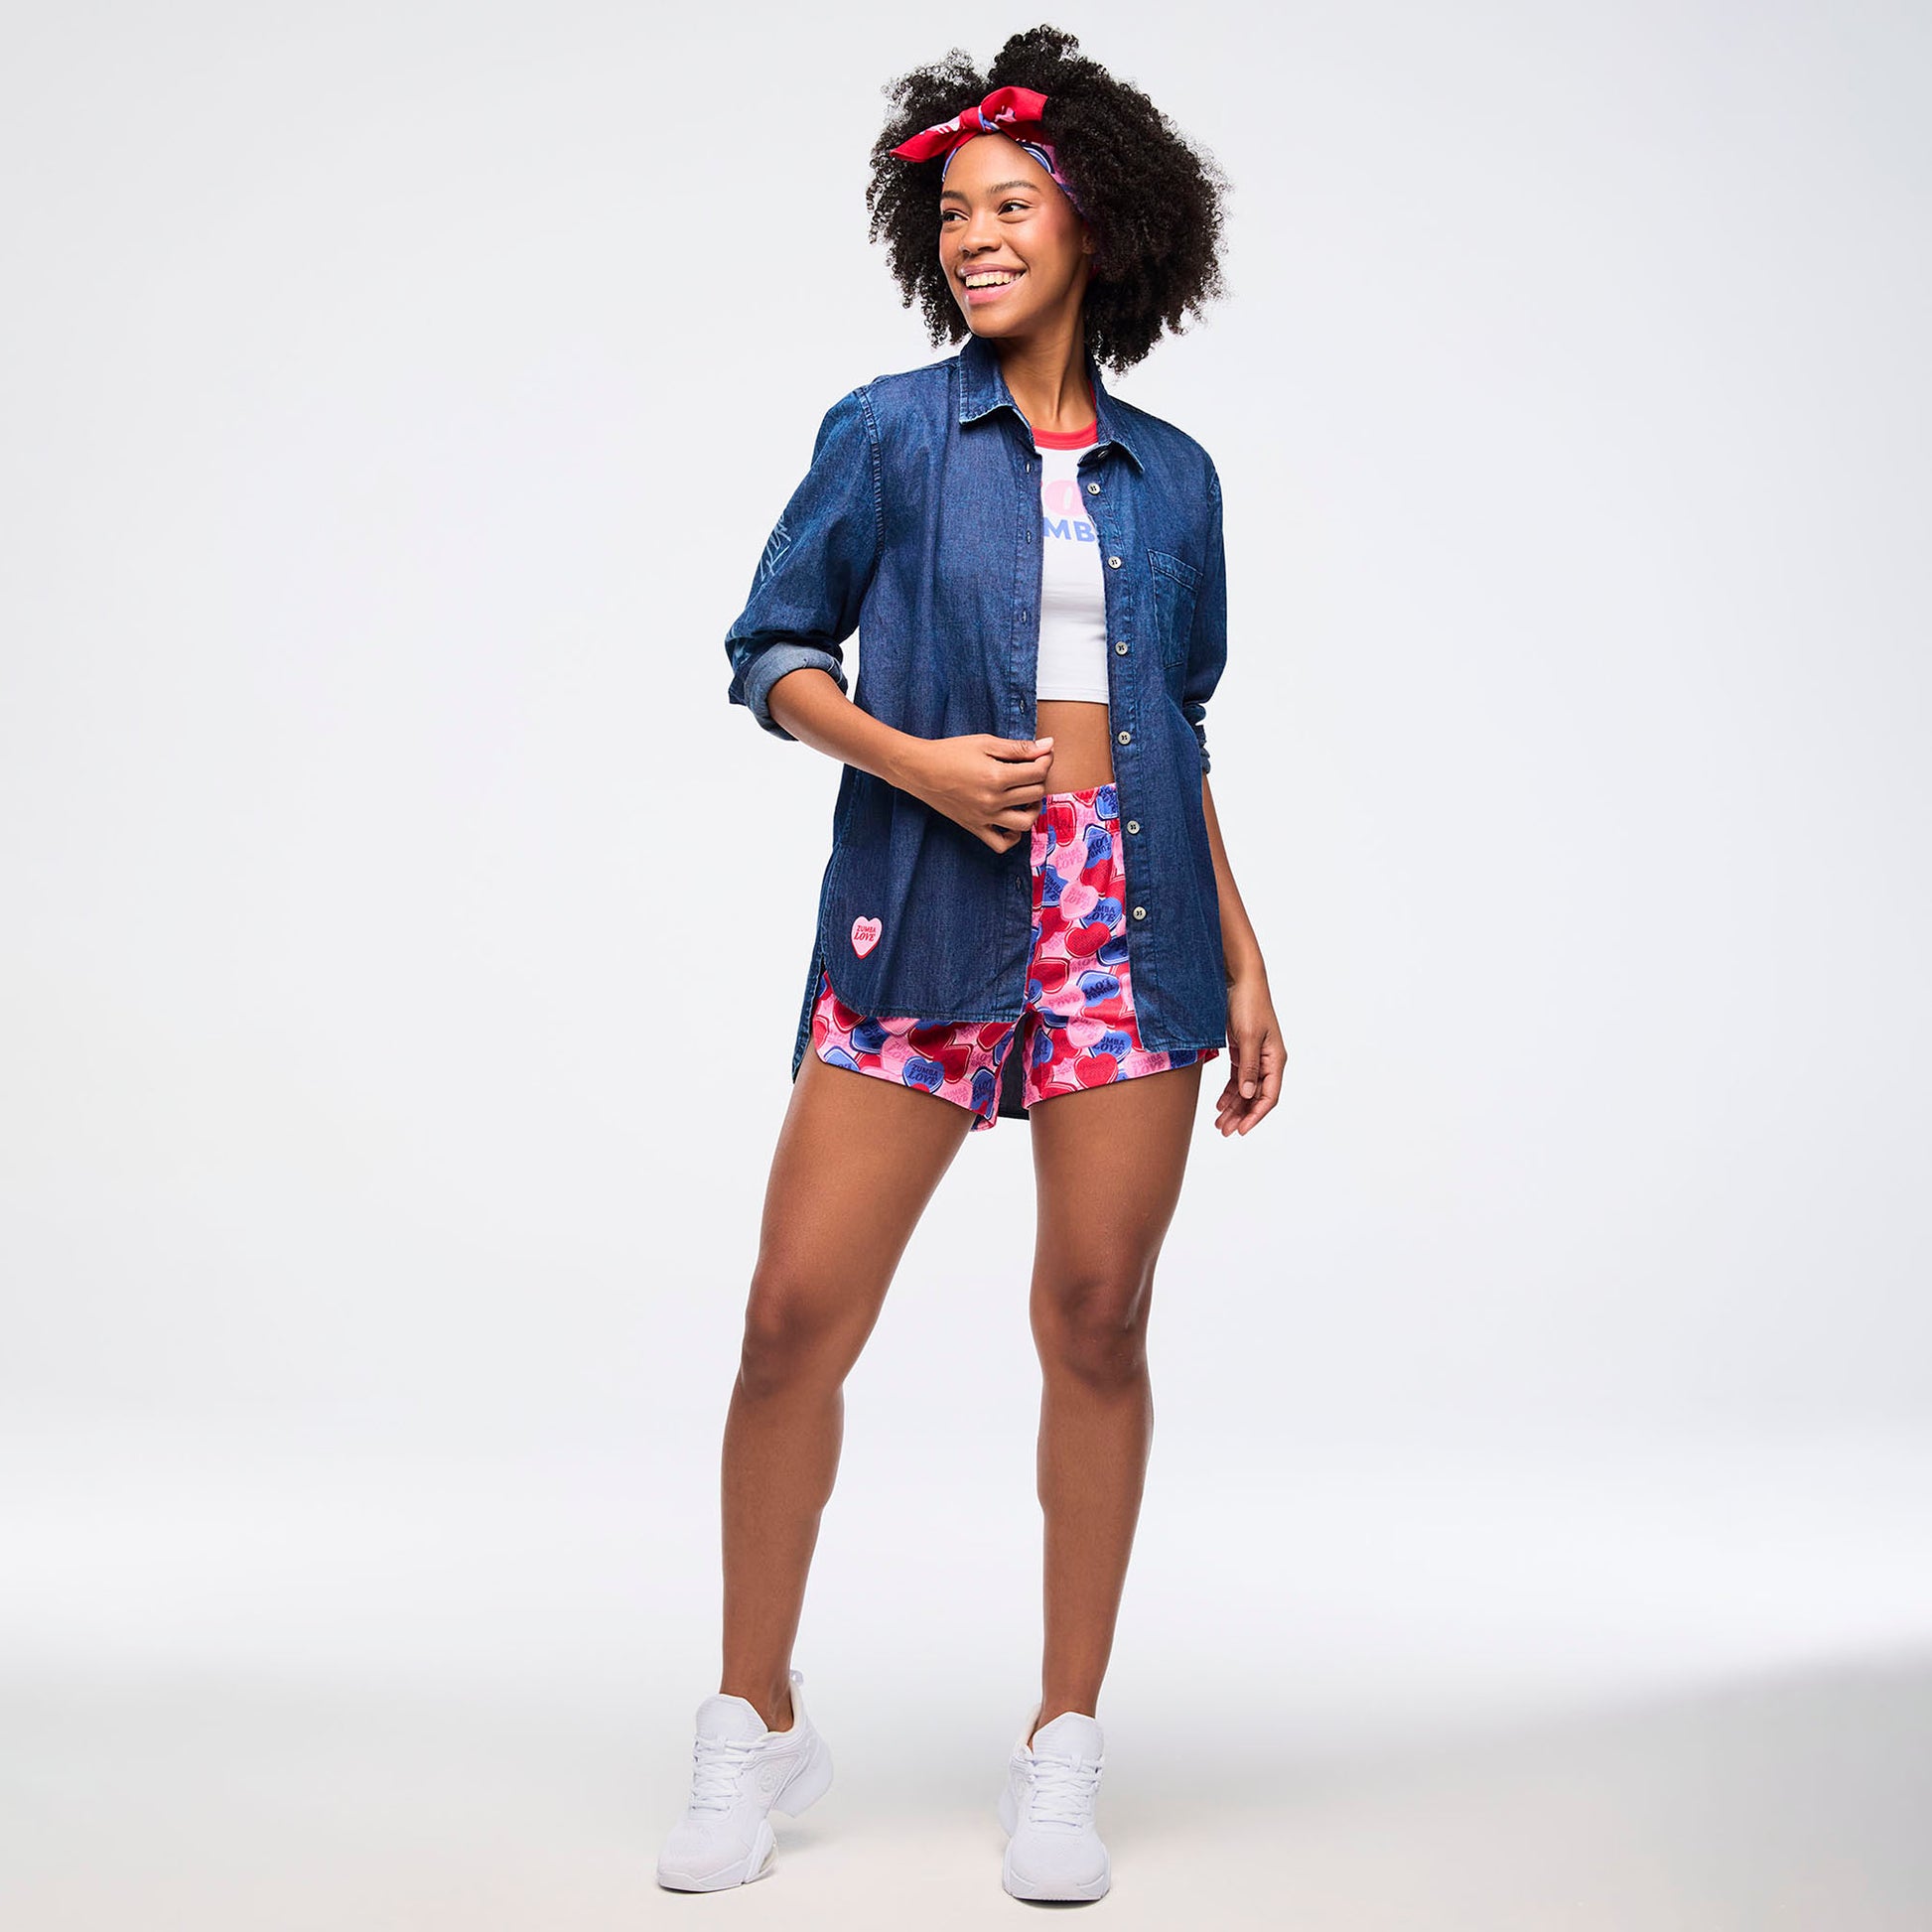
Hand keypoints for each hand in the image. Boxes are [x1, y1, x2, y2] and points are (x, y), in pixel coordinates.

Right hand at [899, 734, 1055, 852]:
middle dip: (1039, 779)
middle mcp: (993, 800)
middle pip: (1035, 794)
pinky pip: (1001, 844)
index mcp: (996, 776)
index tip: (1042, 753)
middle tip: (1031, 769)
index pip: (1037, 773)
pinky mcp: (974, 827)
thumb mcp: (985, 743)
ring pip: (1025, 822)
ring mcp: (984, 817)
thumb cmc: (950, 752)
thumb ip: (1019, 748)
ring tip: (1027, 796)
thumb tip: (1049, 745)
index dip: (1045, 760)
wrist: (919, 769)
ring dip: (1034, 809)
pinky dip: (1013, 837)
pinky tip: (1012, 821)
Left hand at [1214, 970, 1281, 1135]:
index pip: (1269, 1096)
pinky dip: (1229, 1092)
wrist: (1239, 979)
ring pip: (1245, 1089)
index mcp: (1276, 1059)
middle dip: (1241, 1115)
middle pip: (1256, 1096)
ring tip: (1219, 1122)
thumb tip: (1247, 1095)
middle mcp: (1268, 1060)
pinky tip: (1219, 1103)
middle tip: (1224, 1131)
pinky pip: (1237, 1078)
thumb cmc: (1248, 1004)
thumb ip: (1248, 1067)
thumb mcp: (1248, 1037)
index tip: (1241, 1130)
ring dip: (1234, 1107)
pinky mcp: (1243, 1050)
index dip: (1256, 1115)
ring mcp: (1255, 1056)